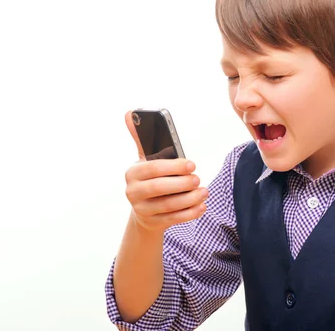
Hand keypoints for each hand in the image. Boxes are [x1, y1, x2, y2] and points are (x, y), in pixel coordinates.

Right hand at [123, 110, 207, 231]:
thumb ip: (142, 138)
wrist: (145, 209)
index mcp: (132, 173)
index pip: (152, 168)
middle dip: (181, 183)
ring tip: (204, 192)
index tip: (191, 164)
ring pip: (168, 206)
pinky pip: (173, 219)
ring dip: (189, 199)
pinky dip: (190, 213)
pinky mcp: (153, 223)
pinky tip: (202, 206)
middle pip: (158, 188)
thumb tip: (130, 113)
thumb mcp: (146, 159)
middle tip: (198, 178)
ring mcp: (142, 210)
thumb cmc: (151, 178)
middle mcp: (133, 192)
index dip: (173, 166)